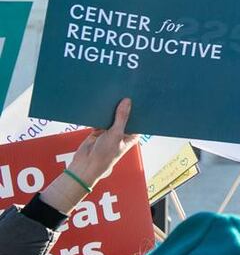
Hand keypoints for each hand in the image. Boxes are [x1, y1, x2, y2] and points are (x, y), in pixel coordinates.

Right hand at [41, 98, 138, 214]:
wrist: (85, 164)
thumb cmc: (105, 154)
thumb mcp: (115, 134)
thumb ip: (121, 117)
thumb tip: (127, 101)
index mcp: (132, 136)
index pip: (138, 120)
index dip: (138, 109)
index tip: (140, 95)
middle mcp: (122, 133)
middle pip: (124, 116)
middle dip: (123, 107)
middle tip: (126, 90)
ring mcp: (110, 131)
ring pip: (112, 116)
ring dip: (111, 109)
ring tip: (113, 92)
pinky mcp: (98, 130)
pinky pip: (101, 118)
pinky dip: (100, 112)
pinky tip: (101, 101)